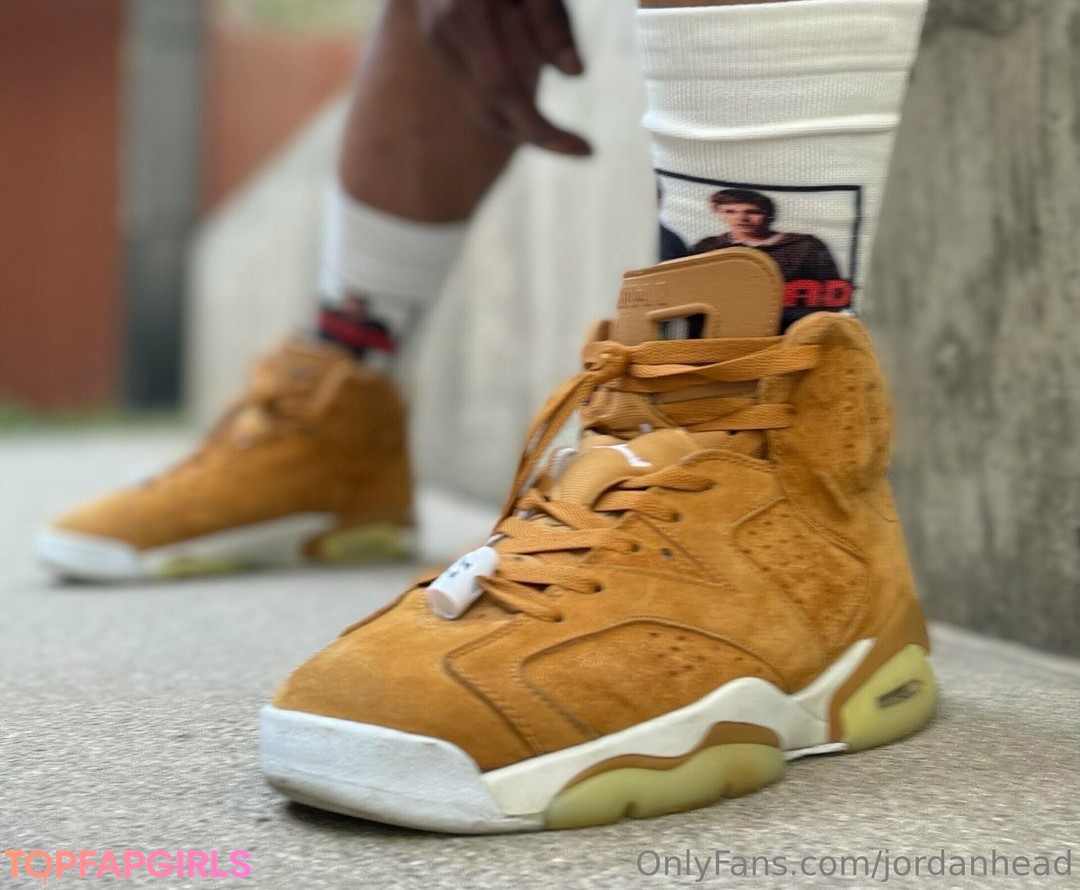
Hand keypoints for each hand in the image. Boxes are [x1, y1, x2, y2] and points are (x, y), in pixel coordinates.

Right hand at [417, 0, 590, 155]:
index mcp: (468, 15)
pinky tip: (536, 111)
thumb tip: (575, 76)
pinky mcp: (439, 43)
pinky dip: (506, 106)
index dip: (543, 130)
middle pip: (489, 110)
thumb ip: (553, 24)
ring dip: (520, 125)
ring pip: (478, 106)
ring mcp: (435, 40)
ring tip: (563, 134)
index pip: (505, 92)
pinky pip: (474, 89)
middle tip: (581, 148)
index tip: (585, 150)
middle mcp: (444, 34)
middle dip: (536, 136)